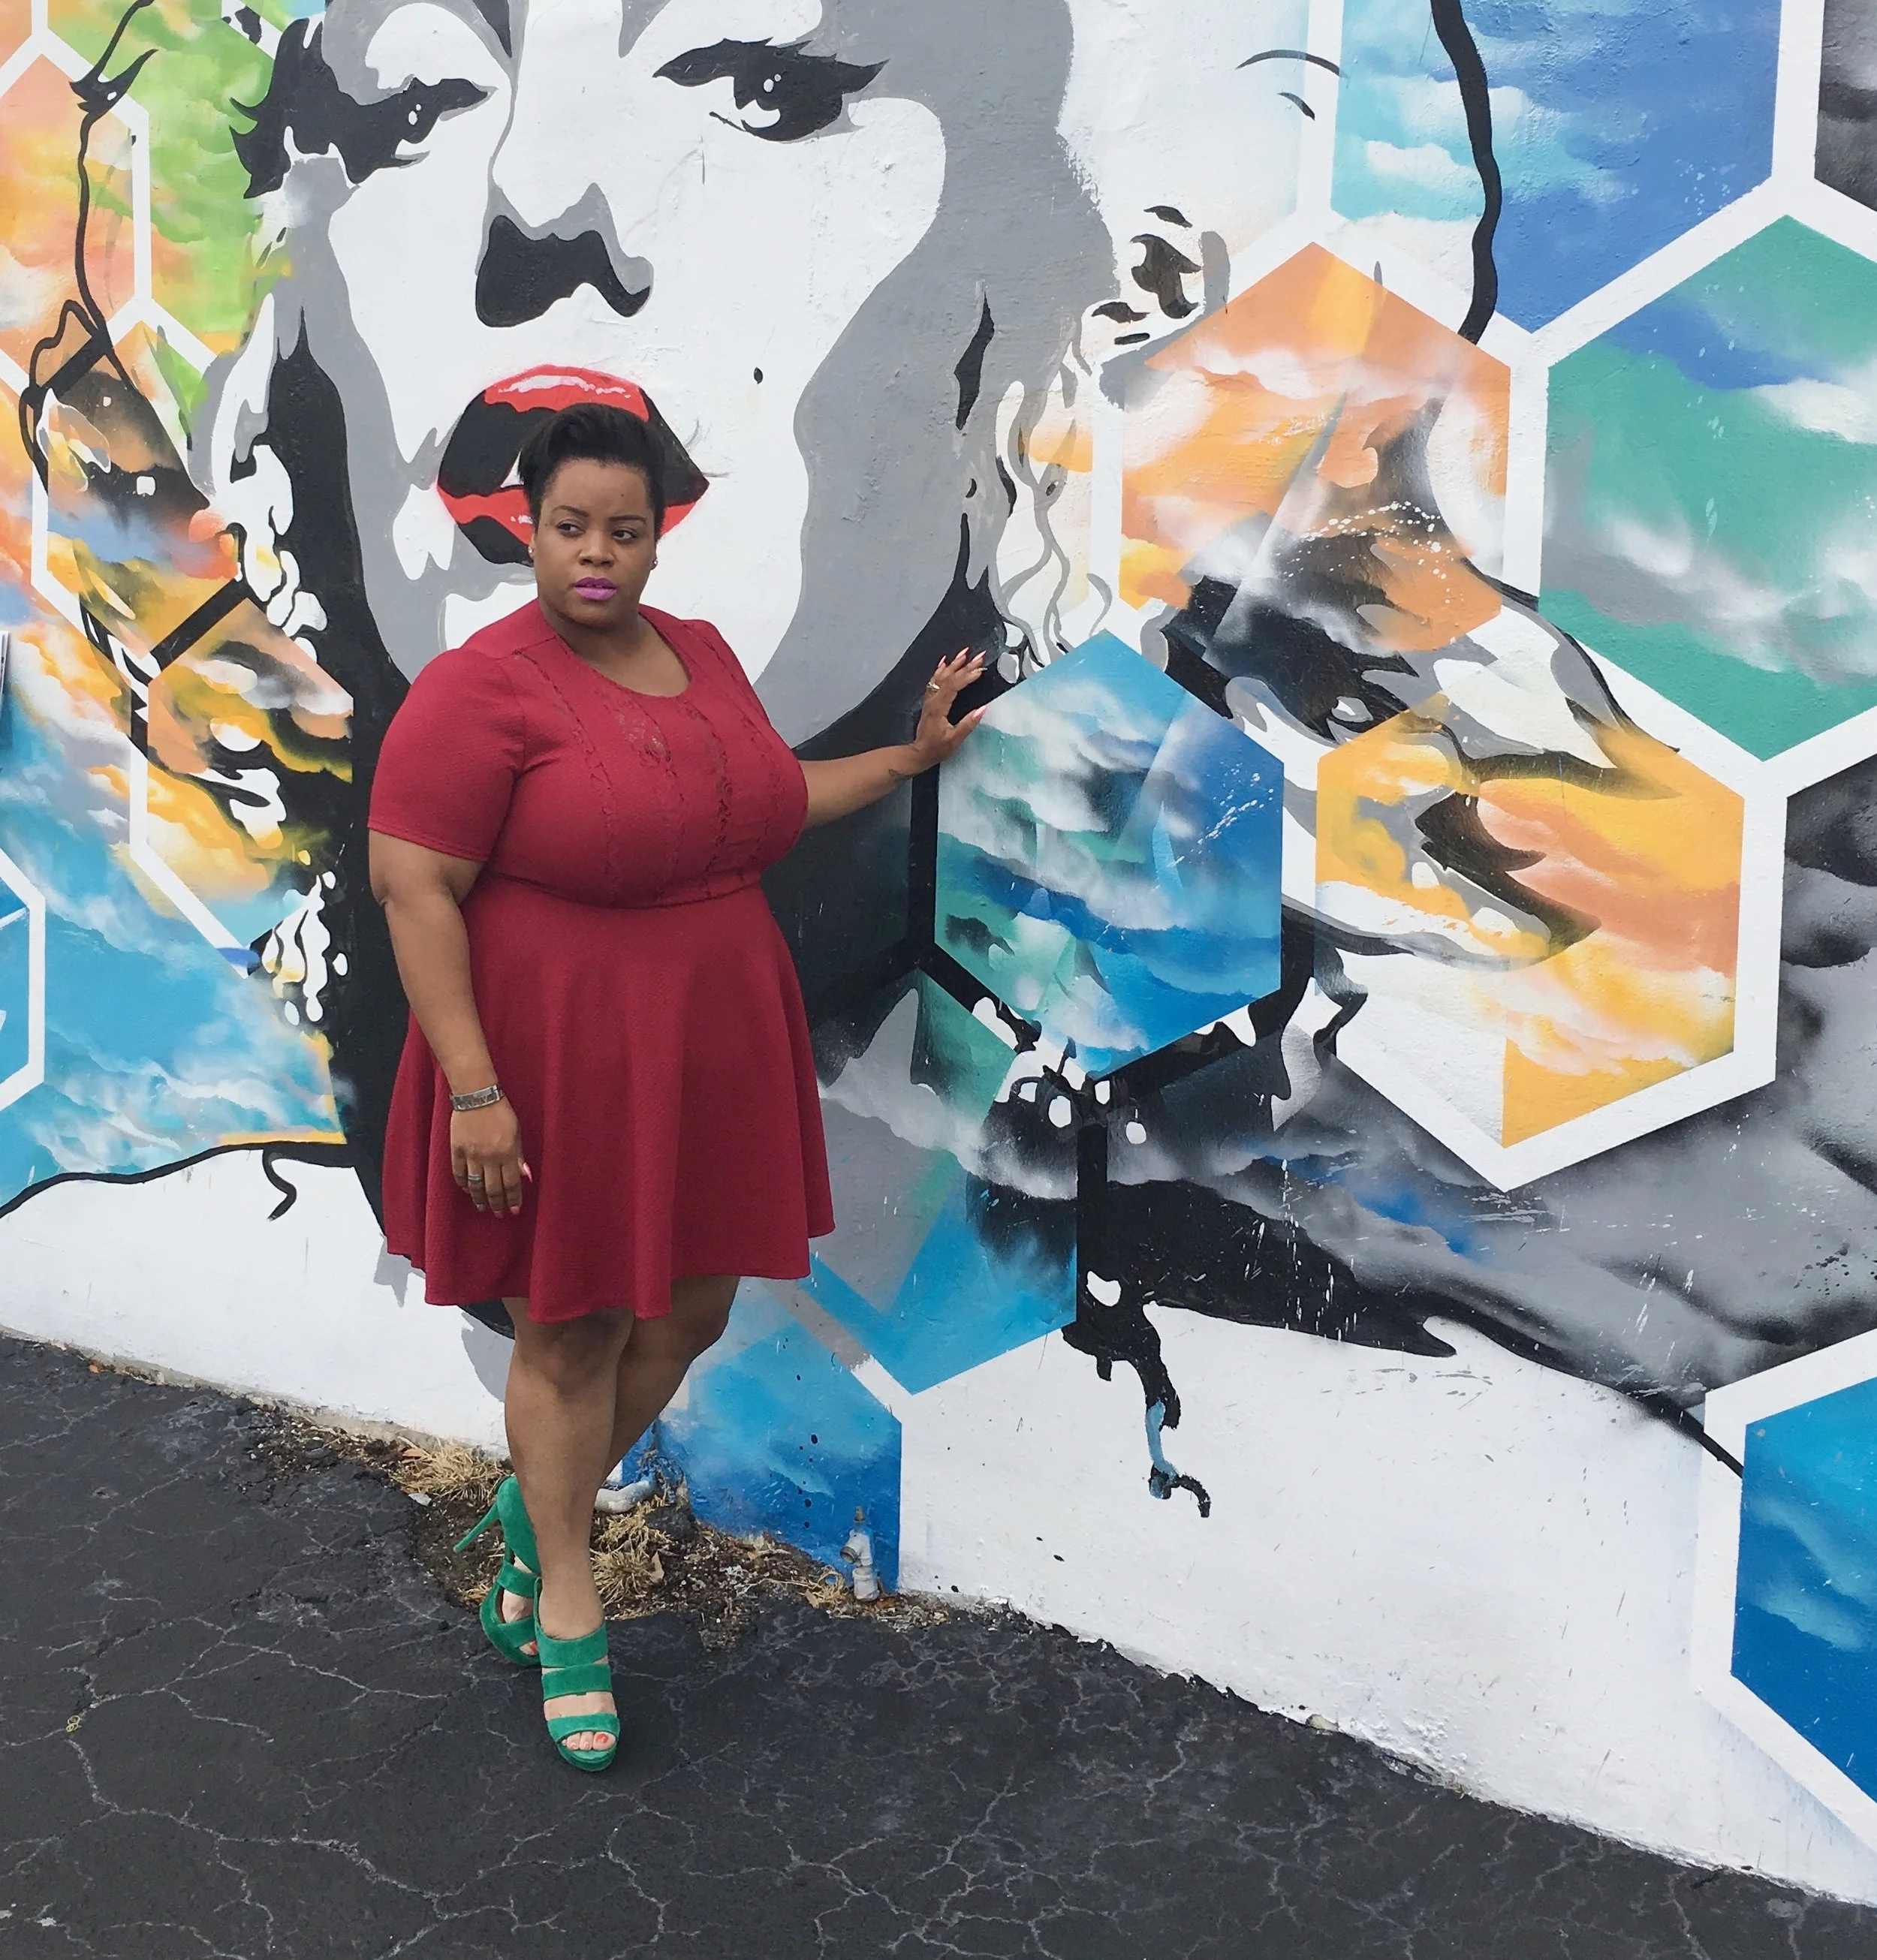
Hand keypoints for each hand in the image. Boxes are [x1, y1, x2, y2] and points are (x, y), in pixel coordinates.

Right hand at [451, 1099, 528, 1216]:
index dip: (513, 1199)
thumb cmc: (501, 1112)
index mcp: (507, 1152)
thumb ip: (519, 1155)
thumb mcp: (517, 1132)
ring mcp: (472, 1155)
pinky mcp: (457, 1150)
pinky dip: (463, 1184)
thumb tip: (526, 1176)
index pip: (511, 1183)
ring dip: (480, 1199)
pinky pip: (459, 1173)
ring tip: (483, 1207)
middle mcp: (490, 1157)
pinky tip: (467, 1191)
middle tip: (498, 1214)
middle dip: (497, 1204)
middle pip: (493, 1188)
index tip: (514, 1210)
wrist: (477, 1096)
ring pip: (475, 1185)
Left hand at [906, 648, 988, 769]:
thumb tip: (982, 708)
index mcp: (939, 708)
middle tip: (979, 655)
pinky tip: (944, 662)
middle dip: (965, 665)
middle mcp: (933, 700)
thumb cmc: (937, 749)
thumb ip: (968, 724)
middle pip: (949, 677)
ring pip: (941, 676)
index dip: (967, 677)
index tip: (980, 670)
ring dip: (953, 663)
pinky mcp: (929, 701)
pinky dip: (940, 670)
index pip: (954, 686)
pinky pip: (934, 681)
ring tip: (965, 652)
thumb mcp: (955, 740)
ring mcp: (930, 699)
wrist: (919, 753)